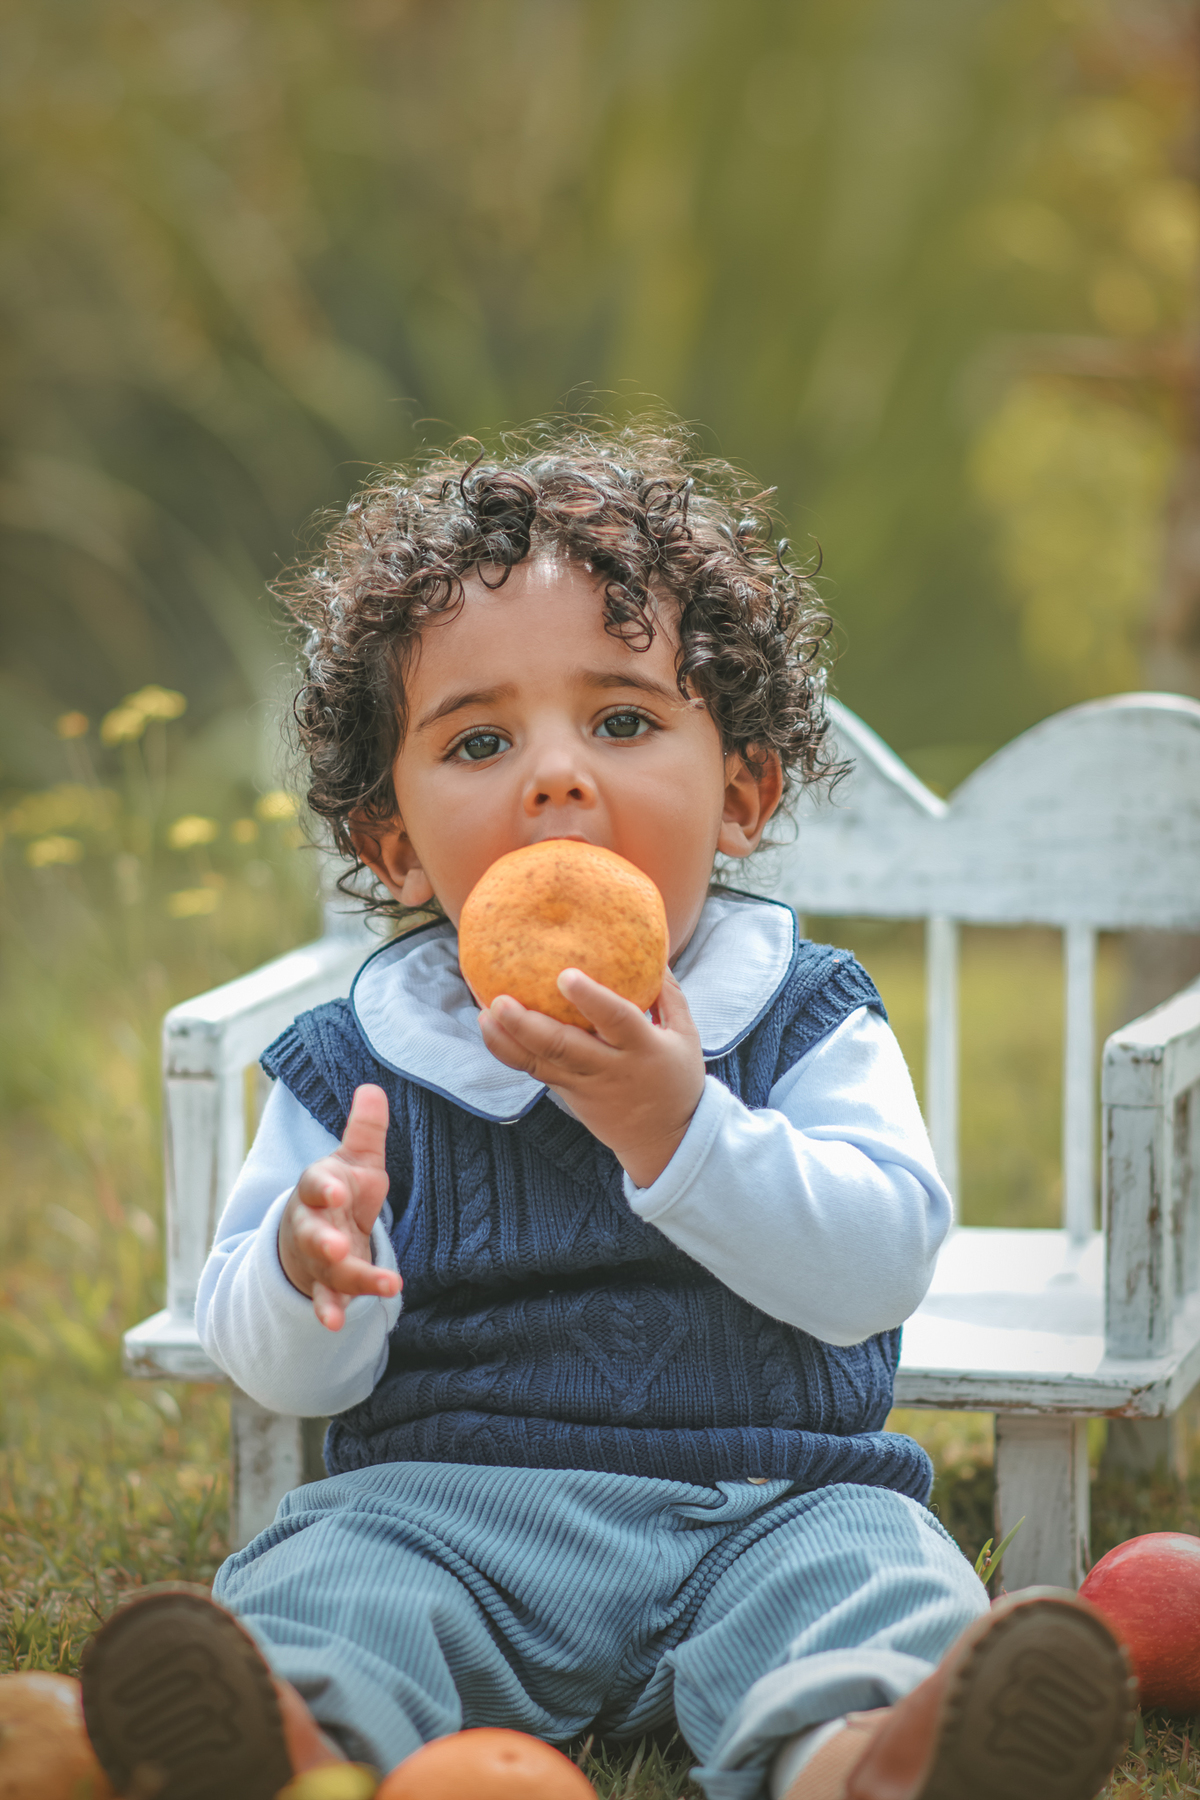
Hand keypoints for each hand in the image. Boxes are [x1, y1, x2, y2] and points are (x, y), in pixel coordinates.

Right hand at [277, 1083, 400, 1330]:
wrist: (313, 1234)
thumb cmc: (339, 1191)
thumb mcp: (354, 1161)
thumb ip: (365, 1130)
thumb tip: (373, 1087)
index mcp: (317, 1188)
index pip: (316, 1184)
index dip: (325, 1187)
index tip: (339, 1189)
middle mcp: (311, 1224)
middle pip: (313, 1232)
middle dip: (324, 1240)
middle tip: (338, 1247)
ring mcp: (316, 1259)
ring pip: (327, 1270)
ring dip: (347, 1280)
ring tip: (385, 1286)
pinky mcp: (324, 1286)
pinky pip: (325, 1300)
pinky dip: (329, 1311)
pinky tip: (336, 1325)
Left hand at [478, 967, 705, 1187]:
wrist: (667, 1141)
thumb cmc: (677, 1079)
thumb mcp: (686, 1036)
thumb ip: (669, 995)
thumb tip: (654, 952)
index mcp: (642, 1048)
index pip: (617, 1020)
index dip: (591, 999)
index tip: (565, 975)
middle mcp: (609, 1068)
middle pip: (563, 1048)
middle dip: (528, 1025)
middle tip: (501, 1001)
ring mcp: (584, 1085)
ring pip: (541, 1064)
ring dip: (509, 1040)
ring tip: (484, 1014)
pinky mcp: (568, 1095)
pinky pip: (536, 1072)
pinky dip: (510, 1052)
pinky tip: (490, 1028)